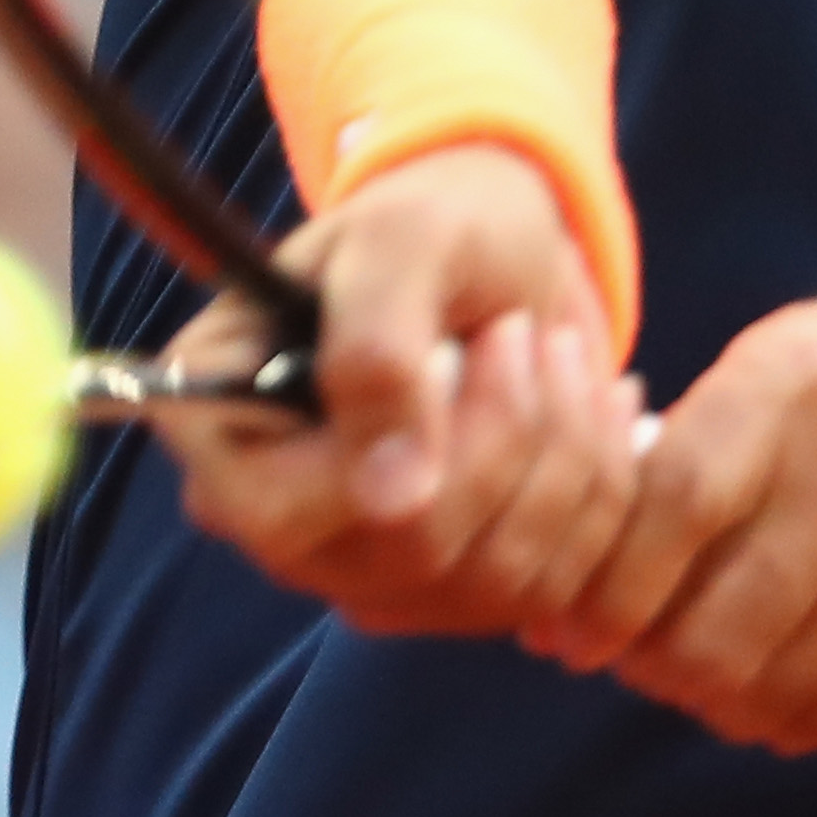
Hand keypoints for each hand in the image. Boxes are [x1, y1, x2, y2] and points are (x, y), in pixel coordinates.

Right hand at [149, 142, 642, 637]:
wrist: (496, 250)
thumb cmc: (428, 225)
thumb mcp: (401, 248)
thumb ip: (378, 356)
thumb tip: (390, 501)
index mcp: (220, 435)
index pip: (292, 516)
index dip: (413, 447)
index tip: (493, 340)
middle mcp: (273, 526)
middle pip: (408, 557)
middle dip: (508, 434)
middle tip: (528, 331)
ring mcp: (361, 570)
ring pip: (489, 581)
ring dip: (563, 453)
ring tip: (558, 355)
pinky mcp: (448, 591)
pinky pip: (547, 589)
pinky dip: (596, 492)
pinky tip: (593, 411)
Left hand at [531, 276, 816, 755]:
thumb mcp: (794, 353)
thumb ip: (696, 440)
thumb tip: (584, 548)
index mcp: (799, 387)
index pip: (666, 508)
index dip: (599, 584)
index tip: (568, 617)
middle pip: (705, 632)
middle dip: (642, 659)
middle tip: (624, 649)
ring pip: (760, 692)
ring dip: (703, 693)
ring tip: (693, 661)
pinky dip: (777, 711)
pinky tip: (767, 674)